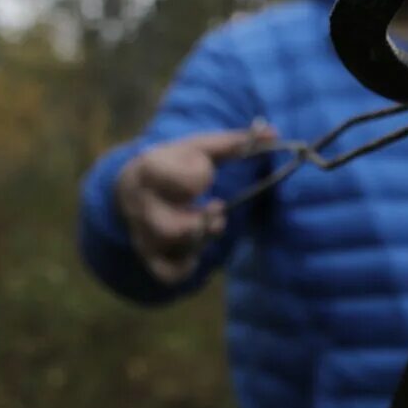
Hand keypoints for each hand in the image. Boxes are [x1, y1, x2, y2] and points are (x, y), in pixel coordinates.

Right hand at [116, 125, 273, 283]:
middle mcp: (141, 205)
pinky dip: (187, 266)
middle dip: (204, 221)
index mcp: (151, 169)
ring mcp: (143, 233)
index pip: (182, 181)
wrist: (134, 184)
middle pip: (172, 228)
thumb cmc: (175, 162)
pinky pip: (168, 274)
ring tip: (209, 223)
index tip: (207, 172)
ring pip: (174, 249)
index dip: (202, 176)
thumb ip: (234, 141)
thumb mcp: (199, 146)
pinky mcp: (149, 256)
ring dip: (202, 238)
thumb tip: (273, 133)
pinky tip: (196, 249)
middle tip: (216, 207)